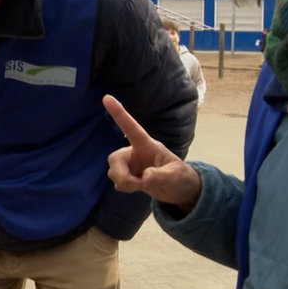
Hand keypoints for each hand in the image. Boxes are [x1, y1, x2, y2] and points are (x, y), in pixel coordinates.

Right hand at [102, 94, 201, 211]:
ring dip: (123, 182)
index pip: (131, 128)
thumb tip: (144, 177)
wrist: (180, 191)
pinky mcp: (129, 176)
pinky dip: (124, 187)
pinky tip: (137, 188)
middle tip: (135, 185)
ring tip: (140, 187)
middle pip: (115, 158)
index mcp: (147, 146)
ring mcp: (132, 165)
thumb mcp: (174, 176)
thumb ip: (160, 176)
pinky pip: (116, 180)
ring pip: (113, 170)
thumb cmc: (181, 177)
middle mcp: (136, 153)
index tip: (106, 97)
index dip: (119, 113)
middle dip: (121, 174)